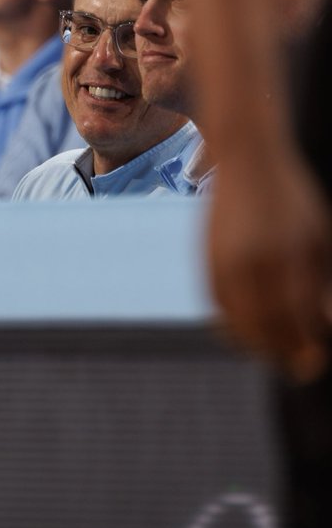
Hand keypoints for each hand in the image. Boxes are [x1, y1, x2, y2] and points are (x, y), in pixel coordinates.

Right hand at [207, 143, 331, 380]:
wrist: (247, 158)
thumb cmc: (292, 198)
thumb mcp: (318, 236)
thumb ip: (320, 282)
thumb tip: (322, 324)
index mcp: (286, 254)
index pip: (296, 316)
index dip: (306, 346)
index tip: (314, 364)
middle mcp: (251, 260)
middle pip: (265, 324)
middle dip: (282, 352)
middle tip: (299, 368)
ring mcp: (224, 259)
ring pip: (236, 318)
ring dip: (255, 344)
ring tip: (273, 354)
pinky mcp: (207, 257)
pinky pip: (216, 303)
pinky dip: (229, 324)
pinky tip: (246, 332)